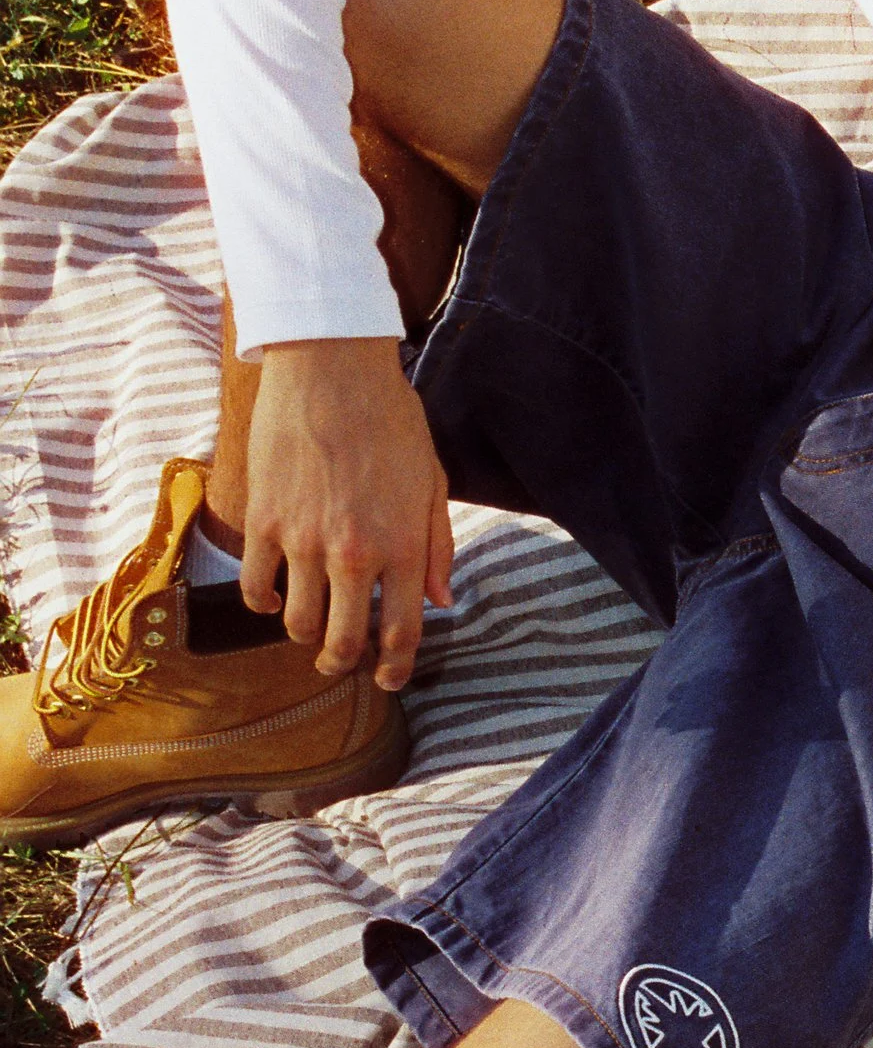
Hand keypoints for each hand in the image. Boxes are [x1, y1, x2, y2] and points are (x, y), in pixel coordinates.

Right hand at [244, 339, 454, 691]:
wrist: (330, 369)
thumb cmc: (390, 419)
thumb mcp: (432, 480)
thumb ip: (438, 545)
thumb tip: (441, 600)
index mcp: (402, 544)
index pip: (401, 629)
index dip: (395, 665)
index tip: (389, 678)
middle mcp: (352, 552)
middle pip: (342, 640)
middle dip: (344, 662)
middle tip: (343, 662)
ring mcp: (302, 541)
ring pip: (296, 623)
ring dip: (305, 636)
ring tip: (312, 630)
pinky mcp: (264, 522)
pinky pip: (256, 586)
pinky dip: (264, 603)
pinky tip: (275, 599)